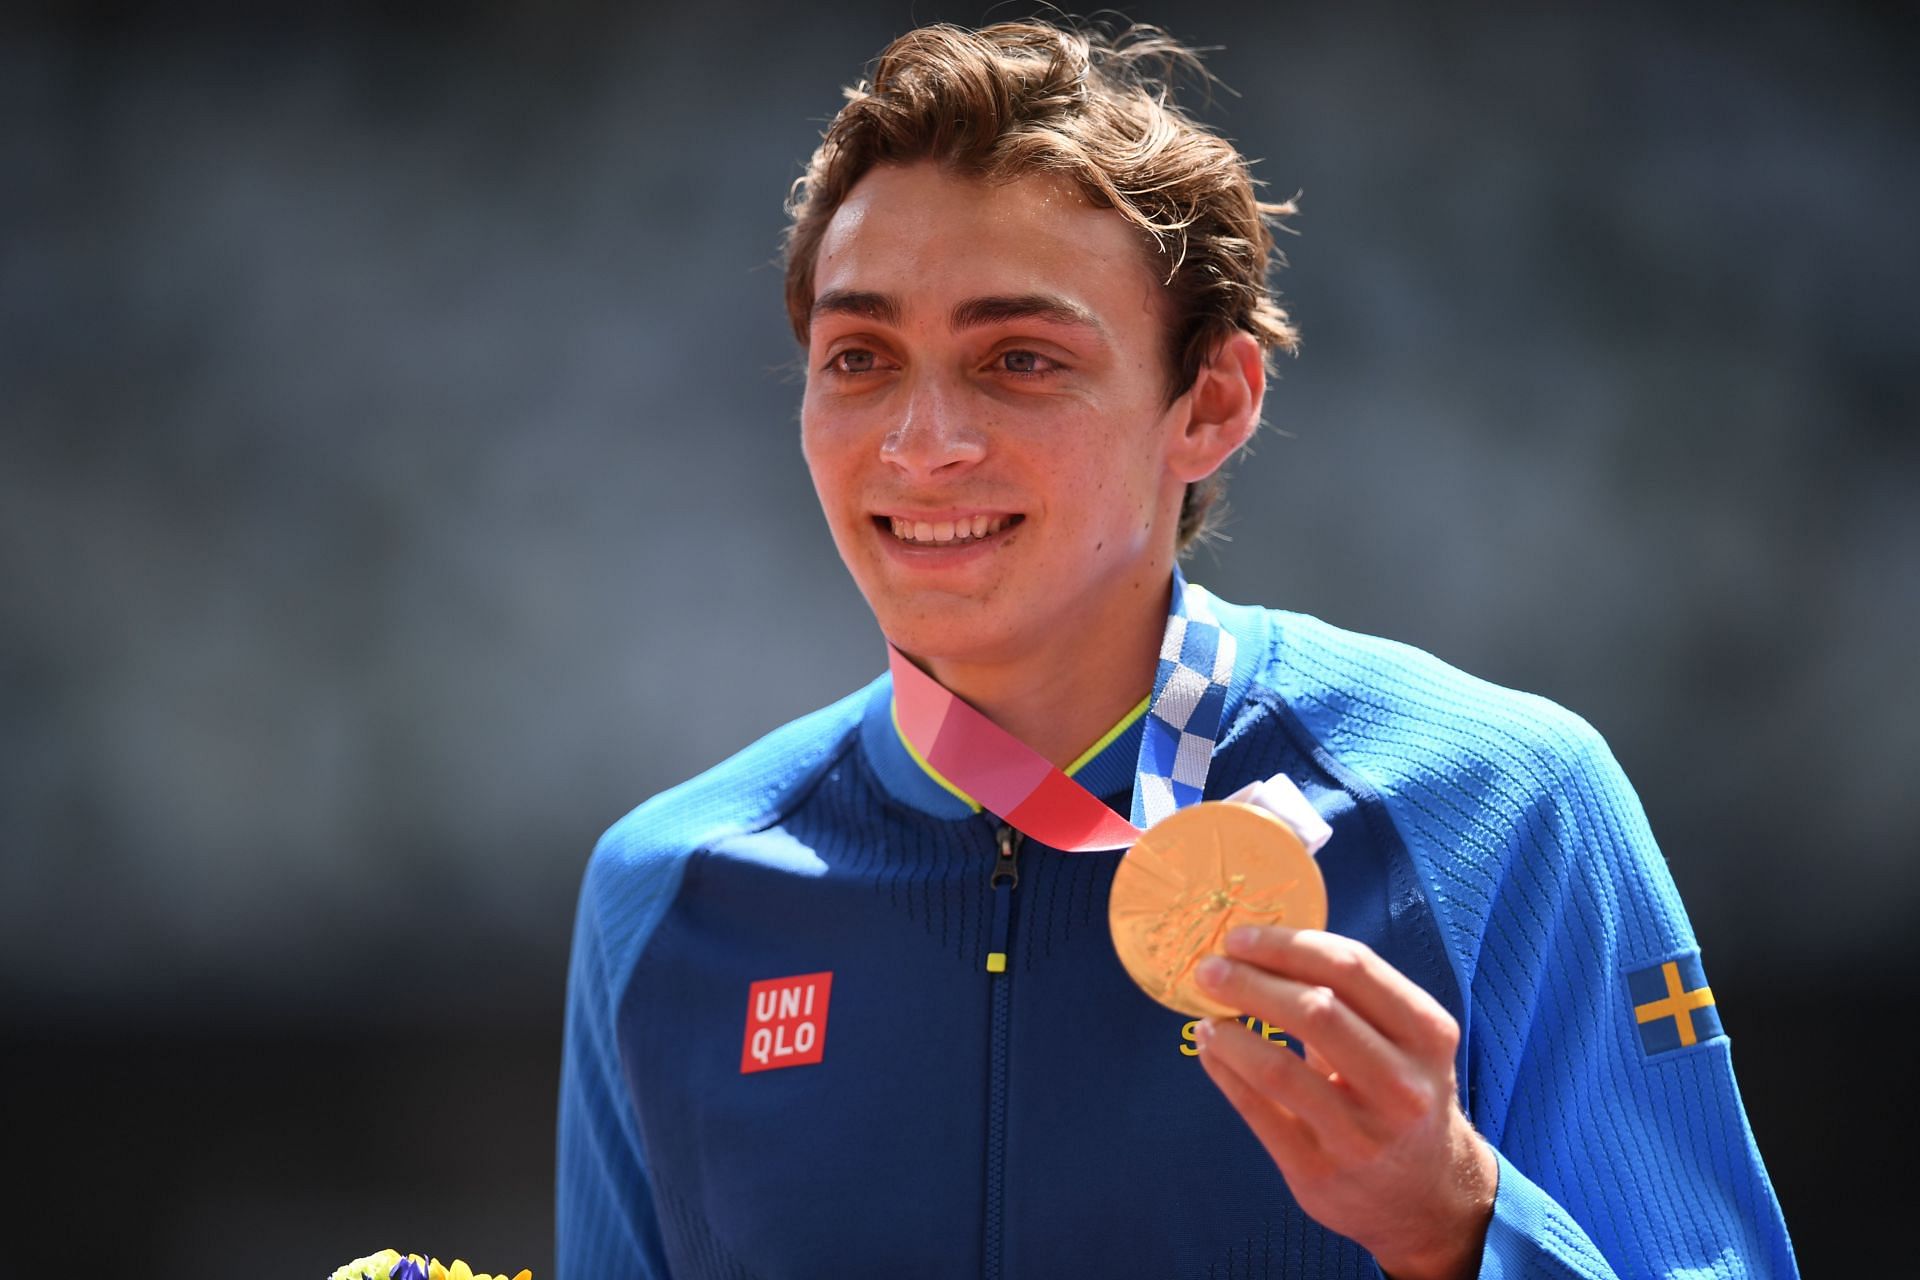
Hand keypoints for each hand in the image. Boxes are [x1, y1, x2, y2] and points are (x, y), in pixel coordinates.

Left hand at [1192, 925, 1496, 1279]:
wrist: (1426, 1195)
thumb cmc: (1400, 1093)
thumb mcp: (1405, 1042)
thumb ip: (1350, 996)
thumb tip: (1259, 948)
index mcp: (1427, 1034)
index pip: (1352, 967)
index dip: (1288, 944)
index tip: (1240, 936)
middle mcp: (1401, 1085)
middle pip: (1315, 1011)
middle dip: (1250, 981)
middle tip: (1209, 969)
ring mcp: (1361, 1134)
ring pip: (1278, 1068)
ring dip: (1230, 1031)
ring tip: (1207, 1013)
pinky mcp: (1319, 1172)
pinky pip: (1257, 1111)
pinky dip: (1224, 1070)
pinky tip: (1212, 1048)